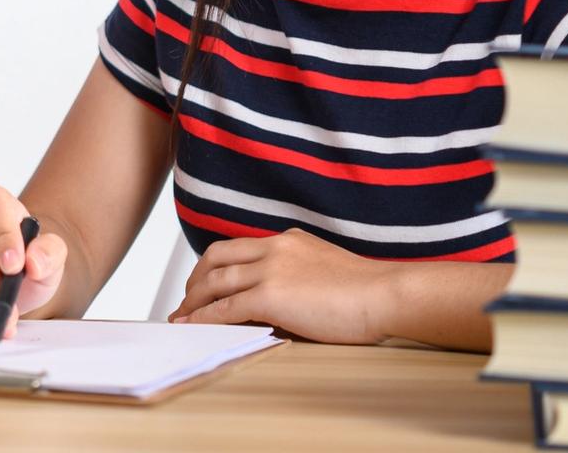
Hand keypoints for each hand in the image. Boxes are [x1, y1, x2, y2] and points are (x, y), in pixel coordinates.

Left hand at [169, 229, 395, 343]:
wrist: (386, 295)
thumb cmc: (368, 292)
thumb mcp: (325, 271)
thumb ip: (298, 277)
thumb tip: (278, 303)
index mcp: (289, 241)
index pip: (239, 247)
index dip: (215, 266)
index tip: (205, 282)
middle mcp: (275, 248)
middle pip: (217, 256)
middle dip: (196, 278)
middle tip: (187, 299)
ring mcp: (271, 270)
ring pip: (215, 281)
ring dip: (193, 301)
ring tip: (181, 317)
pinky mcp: (270, 295)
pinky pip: (225, 307)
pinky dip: (203, 318)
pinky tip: (193, 327)